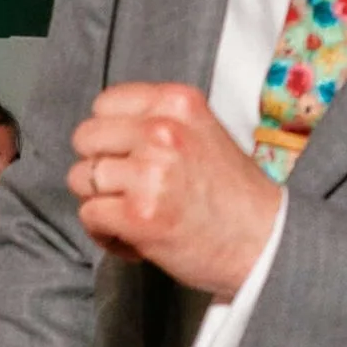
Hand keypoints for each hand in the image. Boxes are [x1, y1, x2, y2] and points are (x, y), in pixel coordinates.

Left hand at [71, 81, 278, 297]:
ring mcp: (149, 172)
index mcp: (177, 103)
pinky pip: (89, 216)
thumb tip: (106, 134)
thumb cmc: (234, 197)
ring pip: (81, 179)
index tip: (126, 158)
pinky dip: (104, 234)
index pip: (104, 105)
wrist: (265, 243)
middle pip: (86, 140)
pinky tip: (134, 239)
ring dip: (99, 203)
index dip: (108, 136)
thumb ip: (159, 124)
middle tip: (127, 192)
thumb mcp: (203, 133)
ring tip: (132, 218)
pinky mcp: (139, 214)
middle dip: (99, 169)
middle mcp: (161, 130)